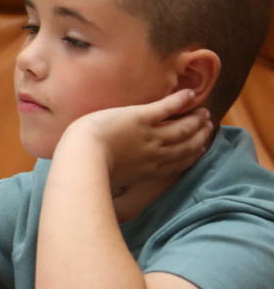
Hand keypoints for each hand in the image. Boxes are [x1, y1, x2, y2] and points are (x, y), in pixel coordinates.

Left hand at [64, 89, 212, 190]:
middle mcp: (156, 154)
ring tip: (203, 111)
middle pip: (186, 145)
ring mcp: (149, 135)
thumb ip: (122, 183)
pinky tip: (189, 93)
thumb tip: (118, 195)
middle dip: (200, 136)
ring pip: (182, 127)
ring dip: (195, 119)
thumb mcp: (112, 183)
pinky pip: (167, 108)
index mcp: (149, 170)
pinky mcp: (140, 118)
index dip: (193, 153)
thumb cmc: (88, 172)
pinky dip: (180, 100)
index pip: (179, 162)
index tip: (201, 147)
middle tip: (207, 125)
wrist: (82, 158)